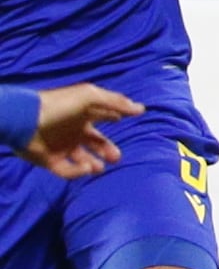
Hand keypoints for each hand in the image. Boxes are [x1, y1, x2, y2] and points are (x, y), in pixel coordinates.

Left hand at [16, 84, 134, 178]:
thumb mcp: (90, 97)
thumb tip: (141, 109)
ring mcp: (61, 146)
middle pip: (95, 143)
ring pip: (83, 159)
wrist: (26, 121)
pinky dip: (79, 171)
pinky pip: (69, 171)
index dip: (115, 118)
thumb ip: (116, 102)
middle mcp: (73, 131)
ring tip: (100, 167)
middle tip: (116, 157)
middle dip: (107, 150)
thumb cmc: (59, 106)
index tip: (129, 121)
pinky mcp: (51, 161)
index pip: (103, 117)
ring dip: (94, 165)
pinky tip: (86, 167)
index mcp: (82, 114)